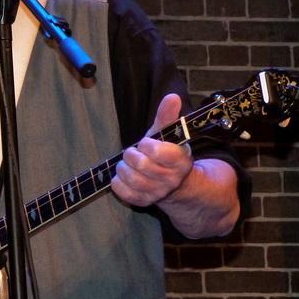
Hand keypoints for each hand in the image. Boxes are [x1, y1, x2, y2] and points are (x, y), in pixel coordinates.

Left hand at [112, 93, 193, 207]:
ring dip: (123, 167)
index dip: (147, 145)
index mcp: (181, 161)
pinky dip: (117, 182)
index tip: (145, 143)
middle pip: (141, 165)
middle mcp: (172, 180)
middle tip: (133, 152)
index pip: (160, 152)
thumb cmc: (163, 152)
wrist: (169, 181)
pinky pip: (122, 191)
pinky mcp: (144, 202)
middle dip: (131, 154)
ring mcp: (158, 193)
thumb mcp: (166, 134)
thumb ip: (167, 116)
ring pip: (131, 178)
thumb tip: (172, 96)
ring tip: (127, 164)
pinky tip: (123, 176)